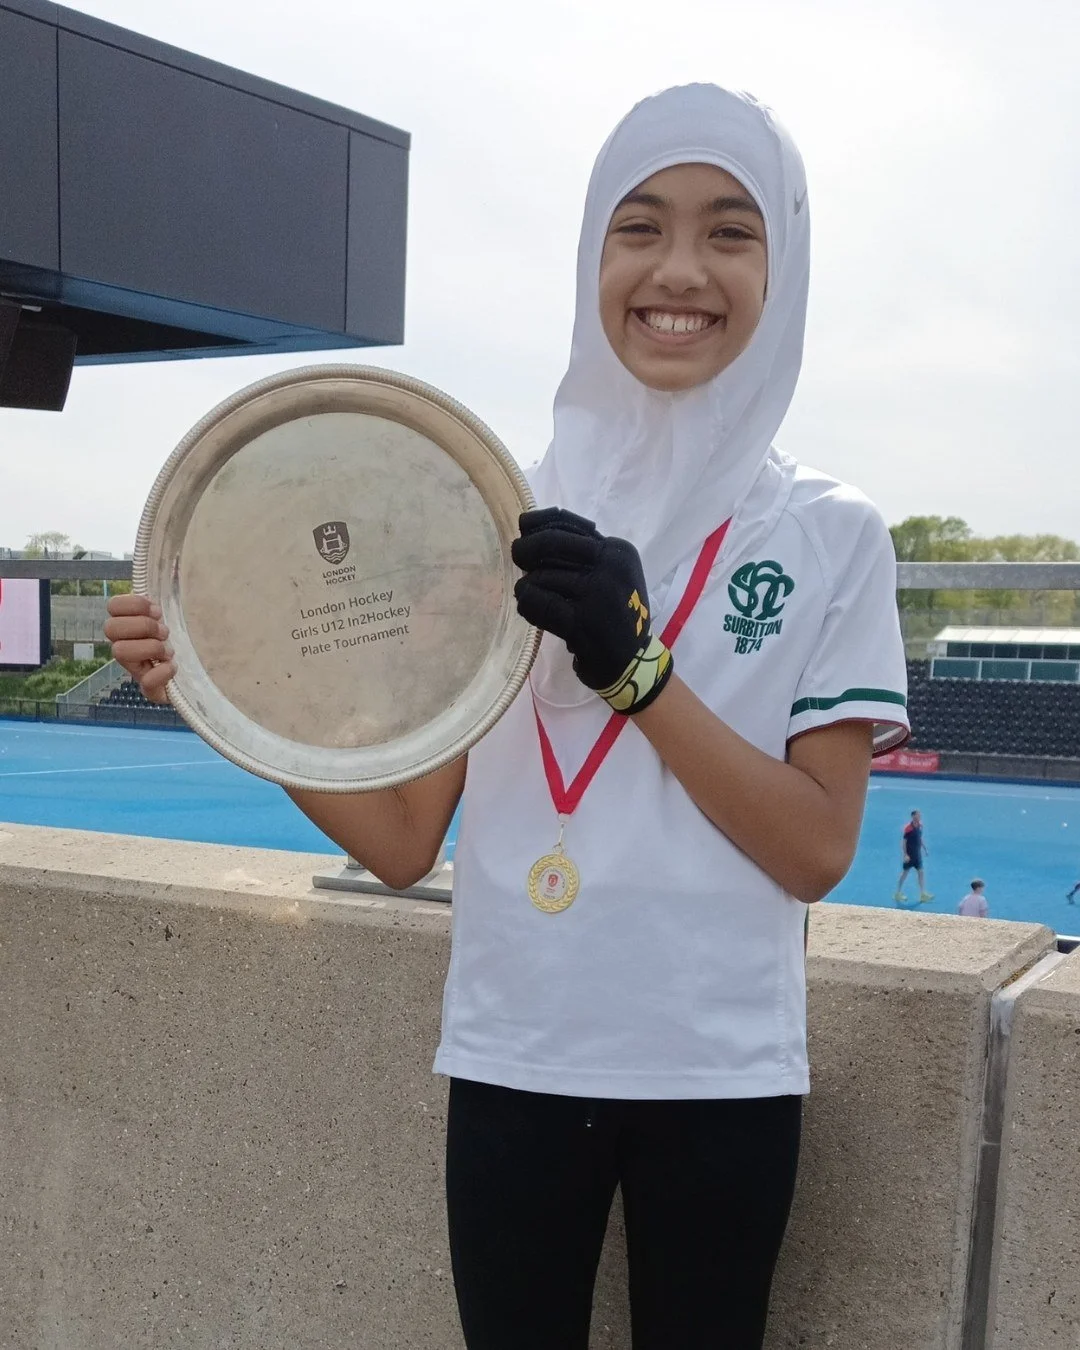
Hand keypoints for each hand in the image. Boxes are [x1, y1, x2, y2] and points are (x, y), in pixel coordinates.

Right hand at [102, 594, 175, 704]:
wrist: (199, 676)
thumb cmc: (185, 641)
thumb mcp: (177, 617)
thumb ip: (166, 604)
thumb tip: (163, 584)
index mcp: (130, 626)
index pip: (113, 606)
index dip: (133, 605)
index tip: (157, 610)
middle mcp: (125, 646)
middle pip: (110, 628)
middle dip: (142, 626)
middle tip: (164, 632)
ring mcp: (135, 669)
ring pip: (120, 652)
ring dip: (150, 647)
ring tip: (170, 650)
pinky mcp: (149, 690)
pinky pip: (146, 681)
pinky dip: (162, 672)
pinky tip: (174, 668)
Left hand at [512, 507, 672, 713]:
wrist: (633, 661)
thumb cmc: (616, 616)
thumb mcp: (611, 574)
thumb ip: (582, 552)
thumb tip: (531, 528)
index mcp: (618, 550)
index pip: (571, 525)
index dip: (540, 522)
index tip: (523, 527)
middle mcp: (611, 566)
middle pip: (552, 543)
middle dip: (527, 548)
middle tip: (517, 556)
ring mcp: (597, 592)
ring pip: (541, 576)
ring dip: (528, 586)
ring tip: (529, 595)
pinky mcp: (582, 621)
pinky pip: (539, 603)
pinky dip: (527, 604)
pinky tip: (528, 606)